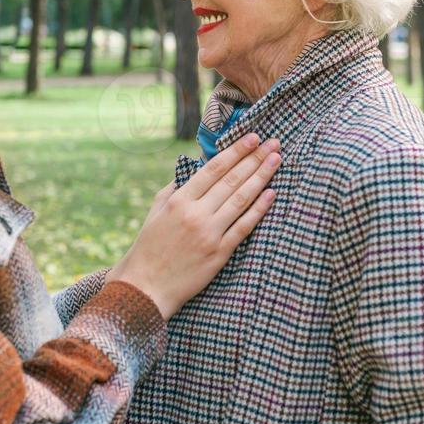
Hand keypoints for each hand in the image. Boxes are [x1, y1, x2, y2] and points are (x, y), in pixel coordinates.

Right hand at [106, 133, 279, 319]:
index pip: (214, 168)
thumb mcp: (156, 211)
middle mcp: (196, 213)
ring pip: (242, 199)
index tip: (252, 137)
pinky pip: (244, 227)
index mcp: (179, 200)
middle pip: (232, 180)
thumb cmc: (149, 246)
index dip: (236, 151)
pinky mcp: (219, 253)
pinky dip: (259, 209)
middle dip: (255, 158)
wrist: (146, 286)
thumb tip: (195, 171)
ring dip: (262, 177)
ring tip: (276, 160)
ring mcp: (210, 233)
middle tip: (273, 143)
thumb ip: (176, 188)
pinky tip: (272, 193)